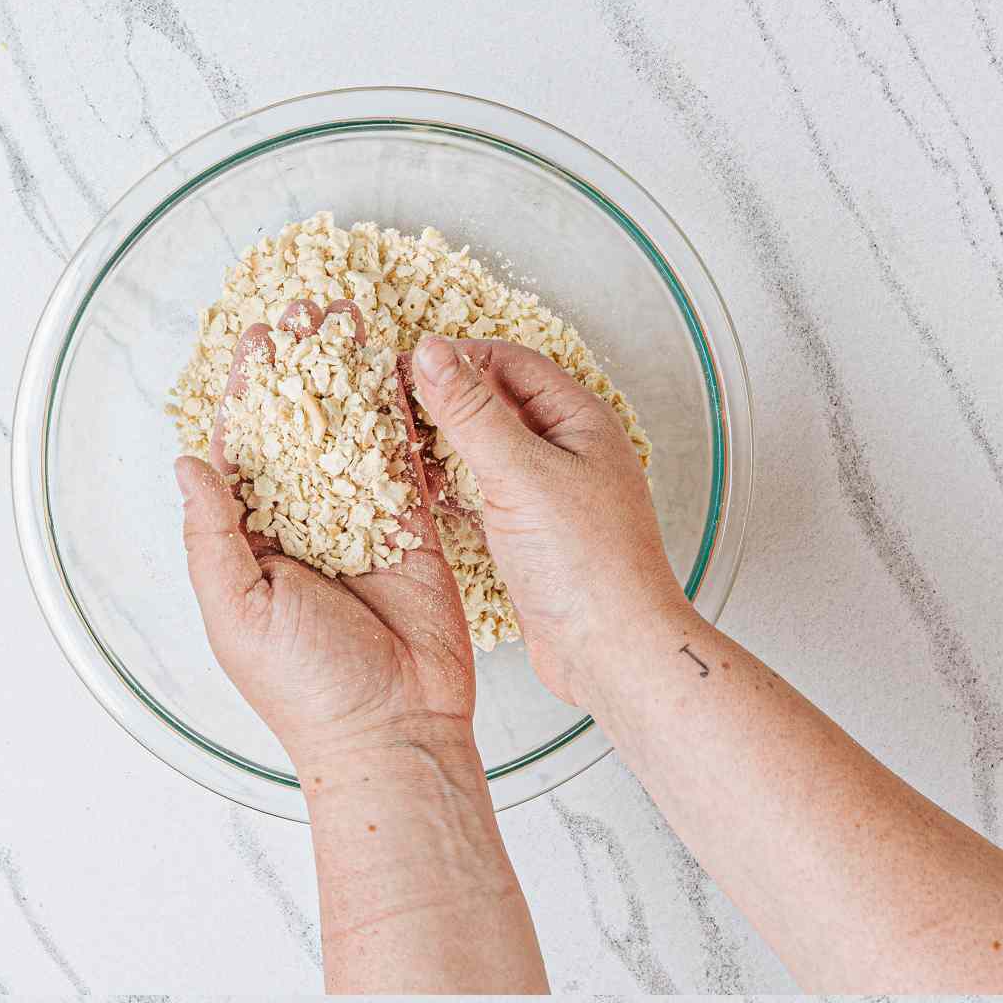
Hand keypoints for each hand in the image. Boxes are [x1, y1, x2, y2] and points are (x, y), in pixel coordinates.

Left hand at [176, 303, 473, 772]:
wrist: (393, 731)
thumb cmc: (308, 688)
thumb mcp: (236, 611)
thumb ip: (213, 534)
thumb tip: (191, 462)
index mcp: (250, 544)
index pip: (243, 453)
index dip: (248, 394)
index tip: (254, 339)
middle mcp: (303, 528)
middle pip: (298, 428)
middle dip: (300, 365)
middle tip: (303, 302)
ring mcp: (360, 525)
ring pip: (350, 432)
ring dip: (347, 373)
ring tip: (347, 310)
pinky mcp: (412, 532)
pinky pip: (403, 461)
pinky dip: (399, 413)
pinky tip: (397, 363)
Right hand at [409, 335, 681, 706]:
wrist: (611, 652)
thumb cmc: (586, 563)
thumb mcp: (521, 474)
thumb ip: (471, 412)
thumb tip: (429, 351)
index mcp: (581, 422)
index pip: (511, 364)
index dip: (457, 358)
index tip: (403, 364)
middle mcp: (569, 454)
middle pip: (499, 407)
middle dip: (448, 401)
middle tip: (391, 402)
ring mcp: (551, 500)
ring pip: (490, 456)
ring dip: (447, 448)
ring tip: (396, 444)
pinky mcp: (533, 541)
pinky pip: (487, 500)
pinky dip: (455, 492)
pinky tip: (423, 496)